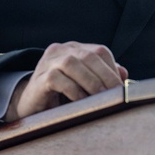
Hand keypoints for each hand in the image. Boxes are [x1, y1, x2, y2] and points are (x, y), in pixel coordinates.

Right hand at [6, 42, 128, 120]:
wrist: (31, 106)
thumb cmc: (62, 95)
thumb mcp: (84, 84)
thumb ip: (102, 76)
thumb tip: (124, 74)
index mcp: (75, 48)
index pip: (99, 51)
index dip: (113, 69)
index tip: (123, 88)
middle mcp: (61, 50)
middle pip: (89, 56)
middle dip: (105, 76)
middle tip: (116, 94)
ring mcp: (48, 61)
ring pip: (73, 64)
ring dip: (91, 82)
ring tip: (101, 99)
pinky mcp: (39, 77)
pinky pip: (57, 79)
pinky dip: (73, 90)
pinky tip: (81, 102)